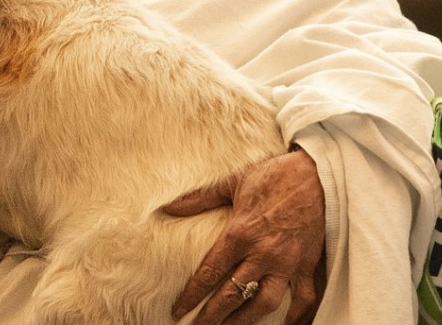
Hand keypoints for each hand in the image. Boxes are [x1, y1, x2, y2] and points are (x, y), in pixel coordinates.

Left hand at [164, 148, 324, 324]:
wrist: (316, 175)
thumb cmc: (272, 176)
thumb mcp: (232, 182)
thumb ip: (199, 198)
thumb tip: (167, 207)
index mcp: (241, 233)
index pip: (211, 272)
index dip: (192, 294)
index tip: (179, 310)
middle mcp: (264, 253)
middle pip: (234, 294)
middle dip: (213, 315)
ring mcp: (288, 263)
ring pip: (265, 303)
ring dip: (246, 320)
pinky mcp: (308, 266)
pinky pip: (304, 300)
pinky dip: (296, 318)